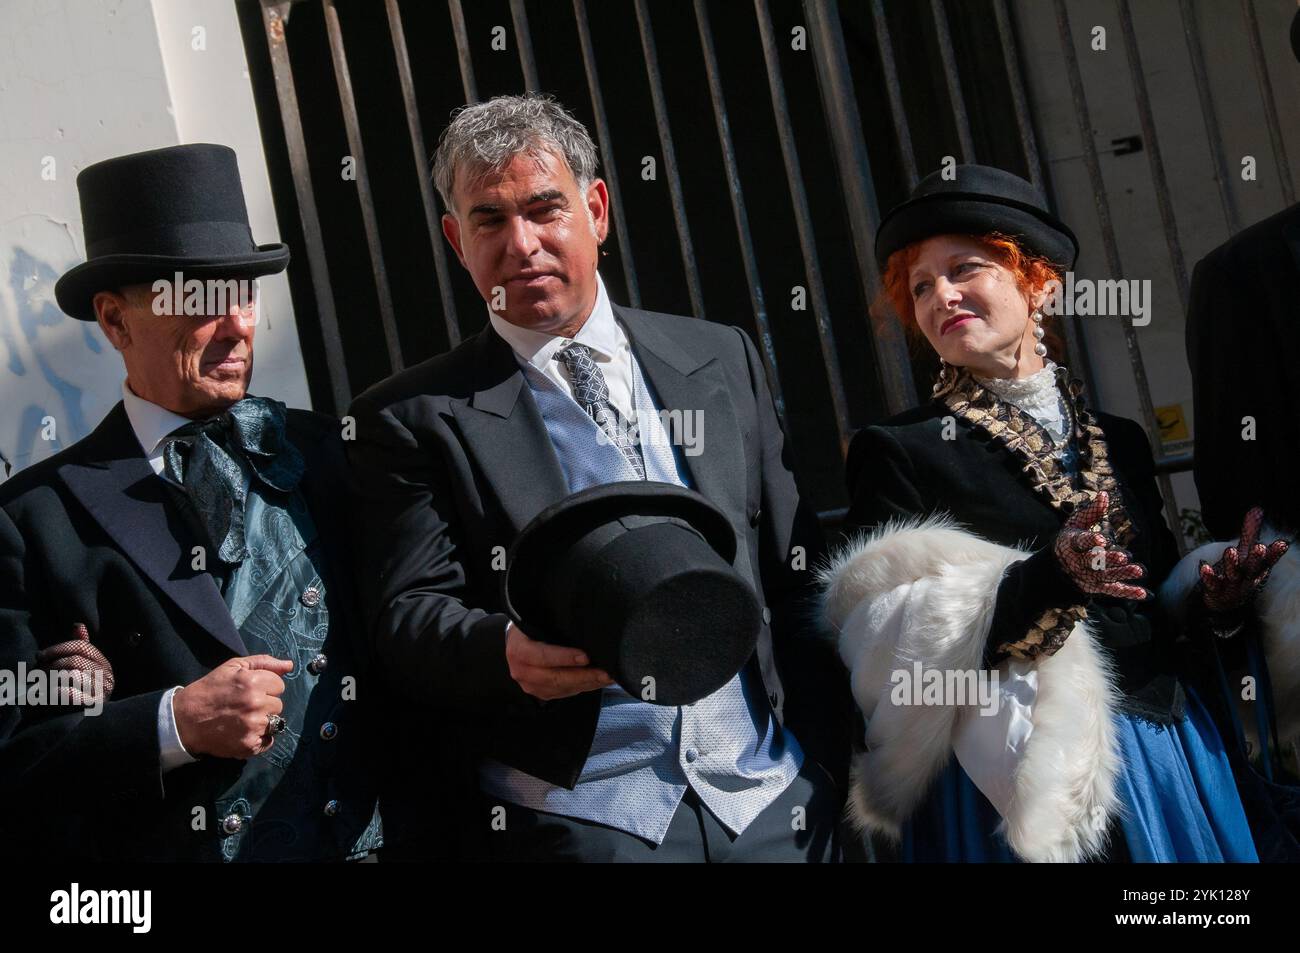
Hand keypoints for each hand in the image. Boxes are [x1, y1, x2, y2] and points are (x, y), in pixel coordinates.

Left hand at [37, 623, 113, 705]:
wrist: (83, 724)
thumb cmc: (80, 694)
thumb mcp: (81, 668)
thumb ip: (80, 648)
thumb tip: (78, 625)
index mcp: (103, 664)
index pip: (82, 647)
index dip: (59, 648)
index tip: (40, 656)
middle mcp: (106, 676)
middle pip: (76, 660)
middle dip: (52, 664)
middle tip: (37, 673)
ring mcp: (102, 692)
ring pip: (72, 675)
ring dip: (52, 678)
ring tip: (41, 684)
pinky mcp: (93, 708)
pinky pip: (72, 694)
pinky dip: (57, 692)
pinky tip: (50, 693)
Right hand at [172, 655, 292, 758]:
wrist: (184, 719)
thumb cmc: (209, 690)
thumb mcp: (233, 667)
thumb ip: (264, 662)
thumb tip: (289, 665)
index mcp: (254, 682)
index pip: (279, 685)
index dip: (266, 687)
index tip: (250, 690)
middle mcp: (256, 704)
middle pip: (278, 705)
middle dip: (265, 704)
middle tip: (244, 706)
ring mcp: (253, 726)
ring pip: (275, 723)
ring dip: (263, 721)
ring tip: (242, 719)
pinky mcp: (248, 745)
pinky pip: (268, 741)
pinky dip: (259, 739)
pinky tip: (243, 732)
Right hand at [505, 622, 613, 700]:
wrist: (515, 643)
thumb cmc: (529, 626)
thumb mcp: (534, 619)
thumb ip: (552, 619)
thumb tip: (579, 618)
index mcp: (519, 650)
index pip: (542, 656)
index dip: (564, 658)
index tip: (586, 657)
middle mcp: (522, 671)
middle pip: (556, 678)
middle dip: (584, 676)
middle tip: (605, 673)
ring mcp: (531, 685)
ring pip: (563, 688)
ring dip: (588, 684)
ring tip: (608, 677)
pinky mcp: (542, 693)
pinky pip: (566, 693)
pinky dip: (584, 687)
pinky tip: (598, 681)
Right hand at [1053, 491, 1147, 599]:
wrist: (1057, 568)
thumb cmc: (1071, 540)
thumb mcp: (1077, 523)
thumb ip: (1093, 511)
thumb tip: (1105, 494)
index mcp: (1071, 544)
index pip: (1080, 542)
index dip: (1090, 541)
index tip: (1102, 539)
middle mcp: (1078, 562)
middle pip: (1093, 562)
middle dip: (1108, 560)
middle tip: (1123, 556)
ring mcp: (1087, 577)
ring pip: (1105, 576)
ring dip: (1122, 573)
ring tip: (1139, 570)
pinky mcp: (1096, 588)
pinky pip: (1113, 591)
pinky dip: (1128, 592)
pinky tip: (1143, 593)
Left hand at [1199, 506, 1289, 613]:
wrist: (1225, 602)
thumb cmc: (1239, 572)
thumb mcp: (1245, 552)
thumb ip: (1250, 532)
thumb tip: (1257, 508)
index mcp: (1256, 568)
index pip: (1268, 560)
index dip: (1275, 553)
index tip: (1282, 543)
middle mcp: (1247, 577)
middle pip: (1253, 568)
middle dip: (1256, 558)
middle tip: (1260, 547)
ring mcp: (1232, 585)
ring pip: (1233, 575)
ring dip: (1232, 564)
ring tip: (1229, 550)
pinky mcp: (1215, 590)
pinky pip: (1212, 584)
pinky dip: (1209, 576)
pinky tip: (1204, 567)